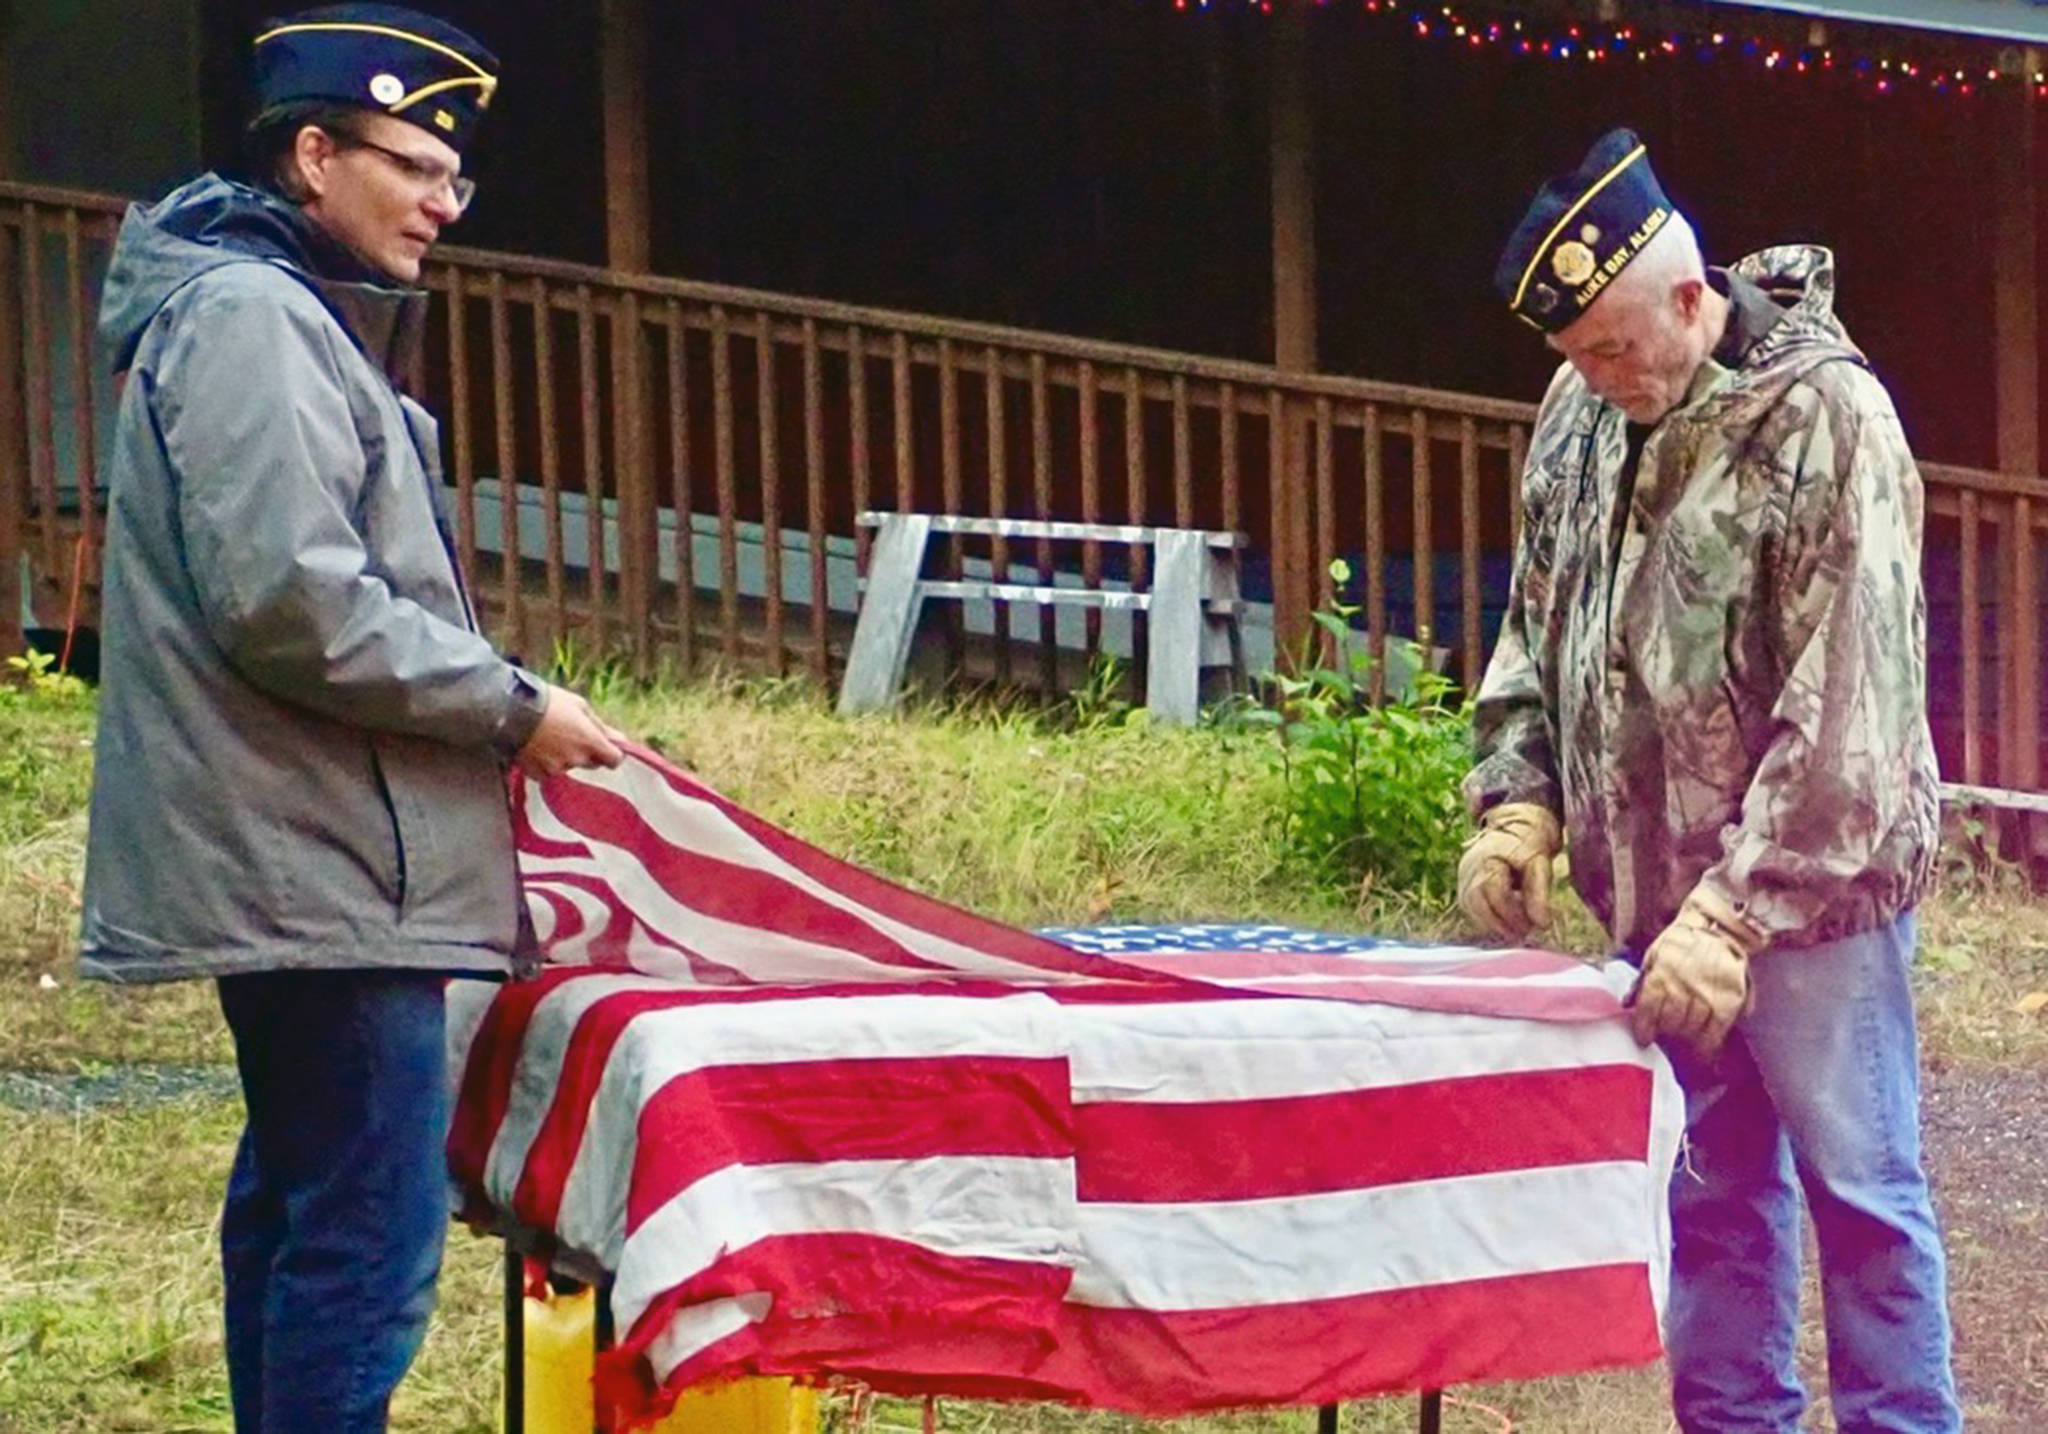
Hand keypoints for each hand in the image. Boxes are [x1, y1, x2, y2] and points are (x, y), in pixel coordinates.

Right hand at [514, 683, 627, 776]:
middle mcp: (576, 759)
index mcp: (590, 741)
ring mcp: (557, 769)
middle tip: (571, 733)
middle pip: (593, 763)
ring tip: (550, 736)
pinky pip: (551, 772)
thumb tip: (620, 740)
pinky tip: (538, 746)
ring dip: (566, 756)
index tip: (606, 745)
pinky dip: (547, 763)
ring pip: (570, 766)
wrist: (510, 710)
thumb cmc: (548, 702)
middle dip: (587, 752)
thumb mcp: (579, 706)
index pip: (615, 760)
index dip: (612, 752)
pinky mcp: (538, 775)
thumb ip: (601, 727)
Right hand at [1456, 802, 1561, 941]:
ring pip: (1472, 909)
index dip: (1513, 913)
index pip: (1494, 892)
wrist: (1514, 828)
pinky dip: (1489, 919)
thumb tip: (1543, 925)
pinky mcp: (1464, 886)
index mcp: (1487, 858)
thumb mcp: (1540, 866)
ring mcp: (1463, 877)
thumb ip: (1539, 895)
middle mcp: (1469, 868)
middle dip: (1501, 924)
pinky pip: (1472, 908)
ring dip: (1494, 924)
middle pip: (1477, 904)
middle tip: (1525, 933)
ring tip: (1519, 930)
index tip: (1535, 925)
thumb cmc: (1529, 847)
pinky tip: (1508, 921)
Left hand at [1627, 887, 1767, 1056]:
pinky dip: (1710, 1041)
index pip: (1648, 1012)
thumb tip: (1626, 1004)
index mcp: (1660, 976)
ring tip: (1684, 1038)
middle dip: (1666, 1032)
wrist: (1715, 926)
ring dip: (1686, 1038)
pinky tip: (1705, 1046)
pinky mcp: (1729, 1000)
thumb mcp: (1653, 956)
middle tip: (1666, 1035)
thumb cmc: (1681, 942)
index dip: (1644, 1029)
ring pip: (1693, 1030)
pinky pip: (1717, 1029)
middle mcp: (1683, 988)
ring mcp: (1708, 996)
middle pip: (1671, 1024)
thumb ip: (1642, 981)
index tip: (1643, 1039)